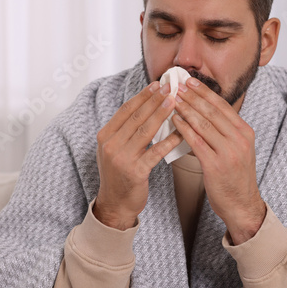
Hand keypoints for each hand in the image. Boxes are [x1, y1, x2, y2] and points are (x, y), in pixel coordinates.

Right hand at [94, 82, 182, 229]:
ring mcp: (122, 158)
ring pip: (146, 131)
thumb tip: (146, 106)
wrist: (115, 203)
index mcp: (105, 136)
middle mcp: (111, 145)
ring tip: (175, 103)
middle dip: (155, 100)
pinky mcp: (135, 172)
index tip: (157, 84)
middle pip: (137, 117)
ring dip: (162, 115)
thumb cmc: (119, 174)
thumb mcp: (115, 149)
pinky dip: (169, 141)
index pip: (126, 110)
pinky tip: (180, 132)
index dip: (143, 96)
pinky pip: (156, 152)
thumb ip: (125, 130)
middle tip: (170, 88)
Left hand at [172, 78, 265, 244]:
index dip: (204, 92)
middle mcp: (239, 139)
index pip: (222, 105)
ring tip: (172, 99)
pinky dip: (184, 129)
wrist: (242, 204)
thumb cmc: (235, 176)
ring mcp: (228, 152)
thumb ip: (226, 131)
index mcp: (245, 132)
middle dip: (192, 96)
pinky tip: (174, 120)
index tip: (190, 81)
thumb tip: (204, 111)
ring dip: (186, 109)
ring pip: (203, 124)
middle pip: (212, 111)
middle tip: (177, 85)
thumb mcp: (238, 149)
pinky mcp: (215, 165)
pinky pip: (196, 142)